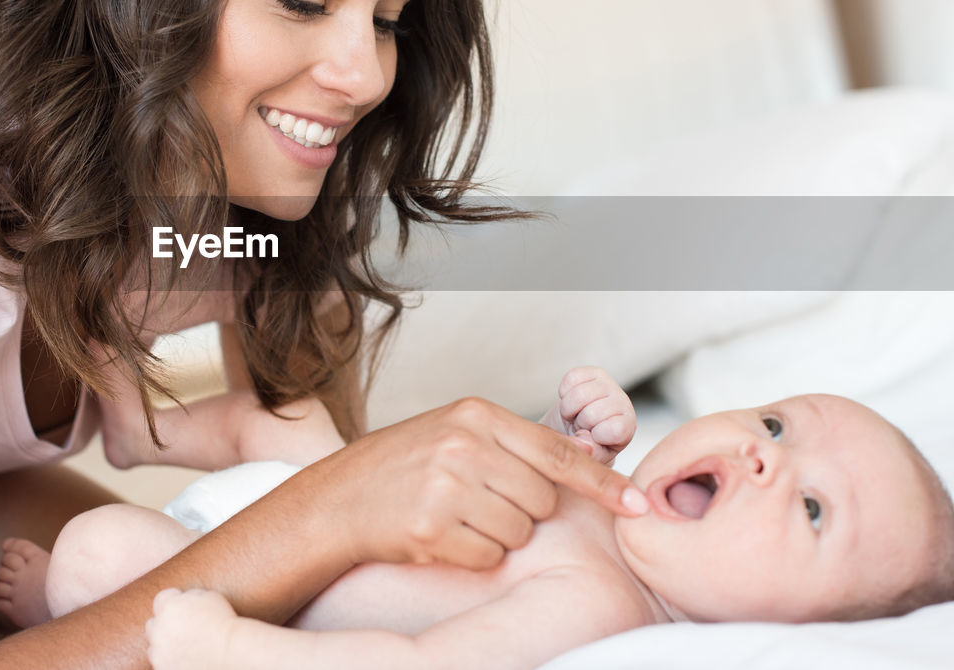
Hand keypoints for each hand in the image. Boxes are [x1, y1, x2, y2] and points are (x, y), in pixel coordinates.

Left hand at [147, 588, 238, 669]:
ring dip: (164, 643)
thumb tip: (183, 598)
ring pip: (154, 646)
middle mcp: (159, 629)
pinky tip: (184, 656)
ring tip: (183, 644)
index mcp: (169, 607)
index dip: (174, 600)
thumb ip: (189, 595)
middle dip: (164, 623)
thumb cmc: (223, 622)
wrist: (229, 653)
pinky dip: (169, 659)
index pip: (162, 598)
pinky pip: (161, 662)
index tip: (185, 606)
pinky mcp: (163, 669)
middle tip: (182, 626)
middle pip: (153, 623)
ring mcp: (160, 652)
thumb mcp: (209, 596)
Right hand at [296, 397, 648, 572]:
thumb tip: (585, 454)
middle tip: (478, 501)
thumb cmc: (401, 467)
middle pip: (543, 498)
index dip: (601, 482)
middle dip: (522, 510)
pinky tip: (441, 536)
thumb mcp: (455, 433)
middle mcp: (464, 445)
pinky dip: (473, 555)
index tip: (635, 504)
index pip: (557, 452)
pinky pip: (489, 556)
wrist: (336, 500)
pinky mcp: (431, 527)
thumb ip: (514, 443)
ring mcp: (446, 486)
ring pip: (520, 530)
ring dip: (497, 534)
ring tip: (455, 516)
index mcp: (475, 414)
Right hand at [539, 366, 635, 465]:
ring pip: (579, 394)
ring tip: (575, 415)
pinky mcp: (591, 372)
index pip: (615, 429)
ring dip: (569, 409)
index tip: (592, 439)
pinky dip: (564, 392)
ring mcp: (608, 384)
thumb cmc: (584, 446)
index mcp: (627, 427)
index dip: (596, 436)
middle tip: (580, 426)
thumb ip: (591, 454)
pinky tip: (572, 402)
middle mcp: (622, 402)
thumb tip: (585, 439)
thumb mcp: (590, 458)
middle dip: (579, 423)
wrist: (573, 428)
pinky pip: (571, 378)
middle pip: (592, 413)